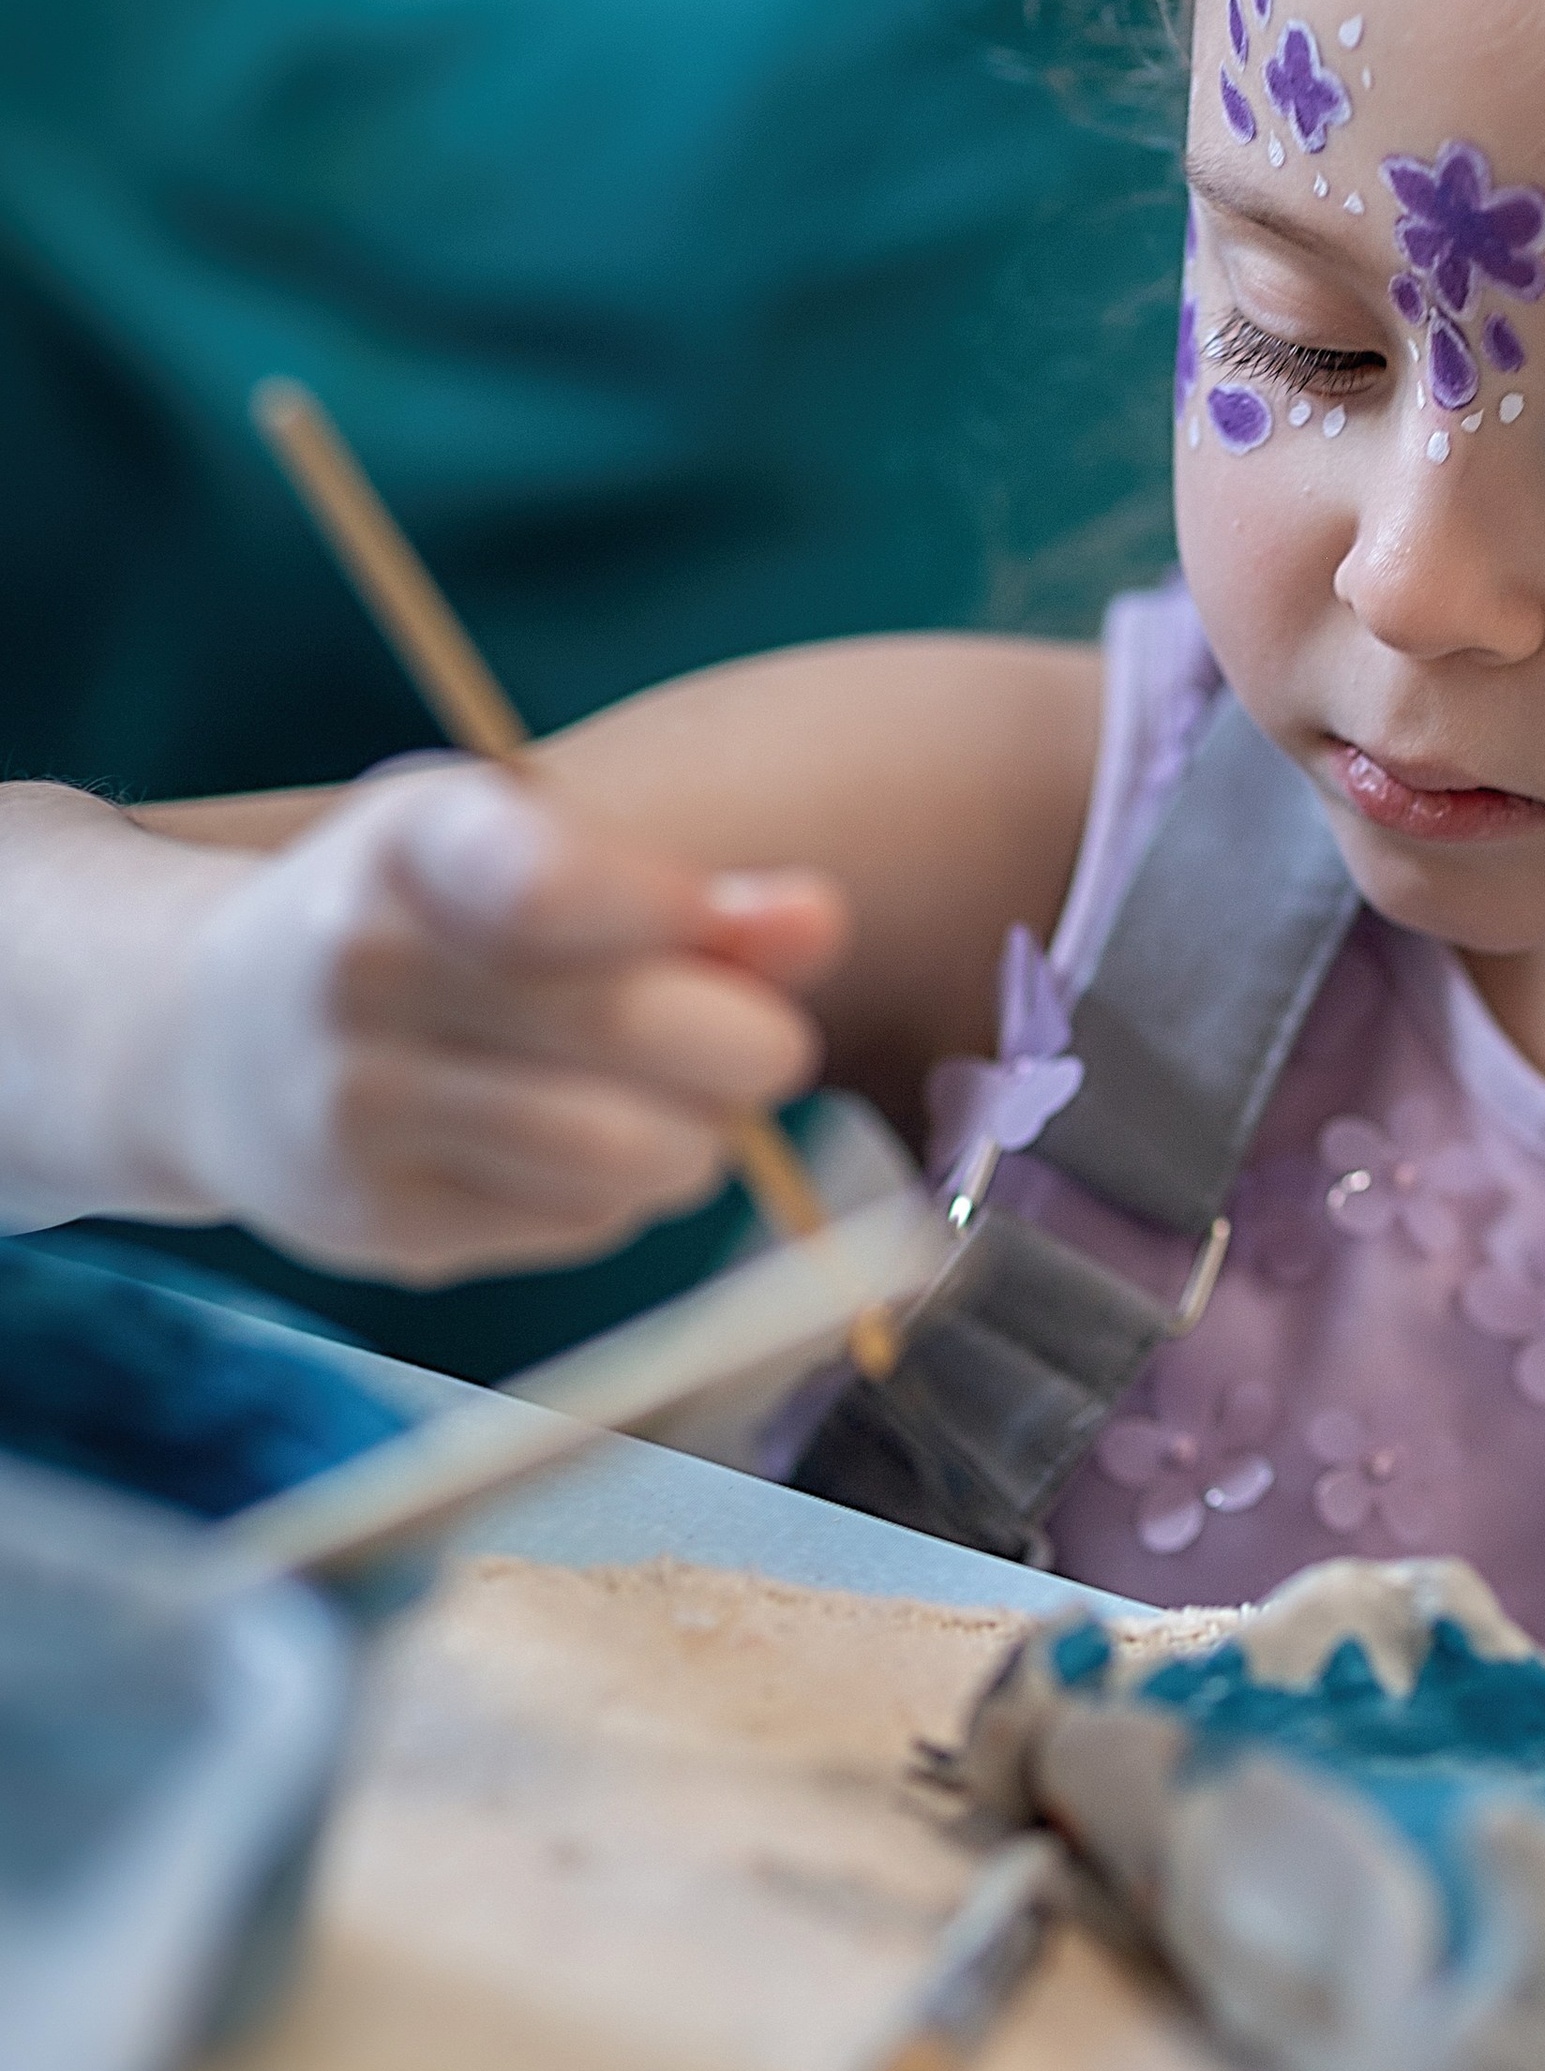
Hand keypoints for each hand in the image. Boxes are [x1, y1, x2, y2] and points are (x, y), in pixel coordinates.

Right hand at [161, 764, 845, 1279]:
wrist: (200, 1034)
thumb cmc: (422, 926)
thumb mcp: (525, 860)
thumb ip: (683, 895)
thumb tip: (818, 921)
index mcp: (404, 846)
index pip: (553, 887)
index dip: (678, 916)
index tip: (720, 925)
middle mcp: (357, 972)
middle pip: (632, 1032)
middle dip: (746, 1047)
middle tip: (761, 1046)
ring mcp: (355, 1107)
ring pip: (626, 1152)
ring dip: (698, 1138)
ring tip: (679, 1108)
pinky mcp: (374, 1220)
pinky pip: (578, 1225)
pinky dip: (621, 1196)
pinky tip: (579, 1149)